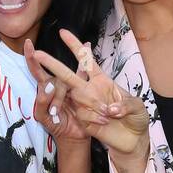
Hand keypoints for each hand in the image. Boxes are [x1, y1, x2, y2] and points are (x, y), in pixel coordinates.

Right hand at [29, 29, 148, 157]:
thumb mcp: (137, 107)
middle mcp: (89, 90)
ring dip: (82, 101)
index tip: (62, 32)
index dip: (75, 46)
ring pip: (70, 95)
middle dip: (51, 63)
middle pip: (66, 75)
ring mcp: (83, 105)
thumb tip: (111, 109)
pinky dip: (89, 116)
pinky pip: (78, 114)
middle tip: (35, 52)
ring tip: (104, 112)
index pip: (86, 60)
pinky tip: (100, 121)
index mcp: (102, 80)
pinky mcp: (83, 121)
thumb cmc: (136, 119)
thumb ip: (126, 105)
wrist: (132, 140)